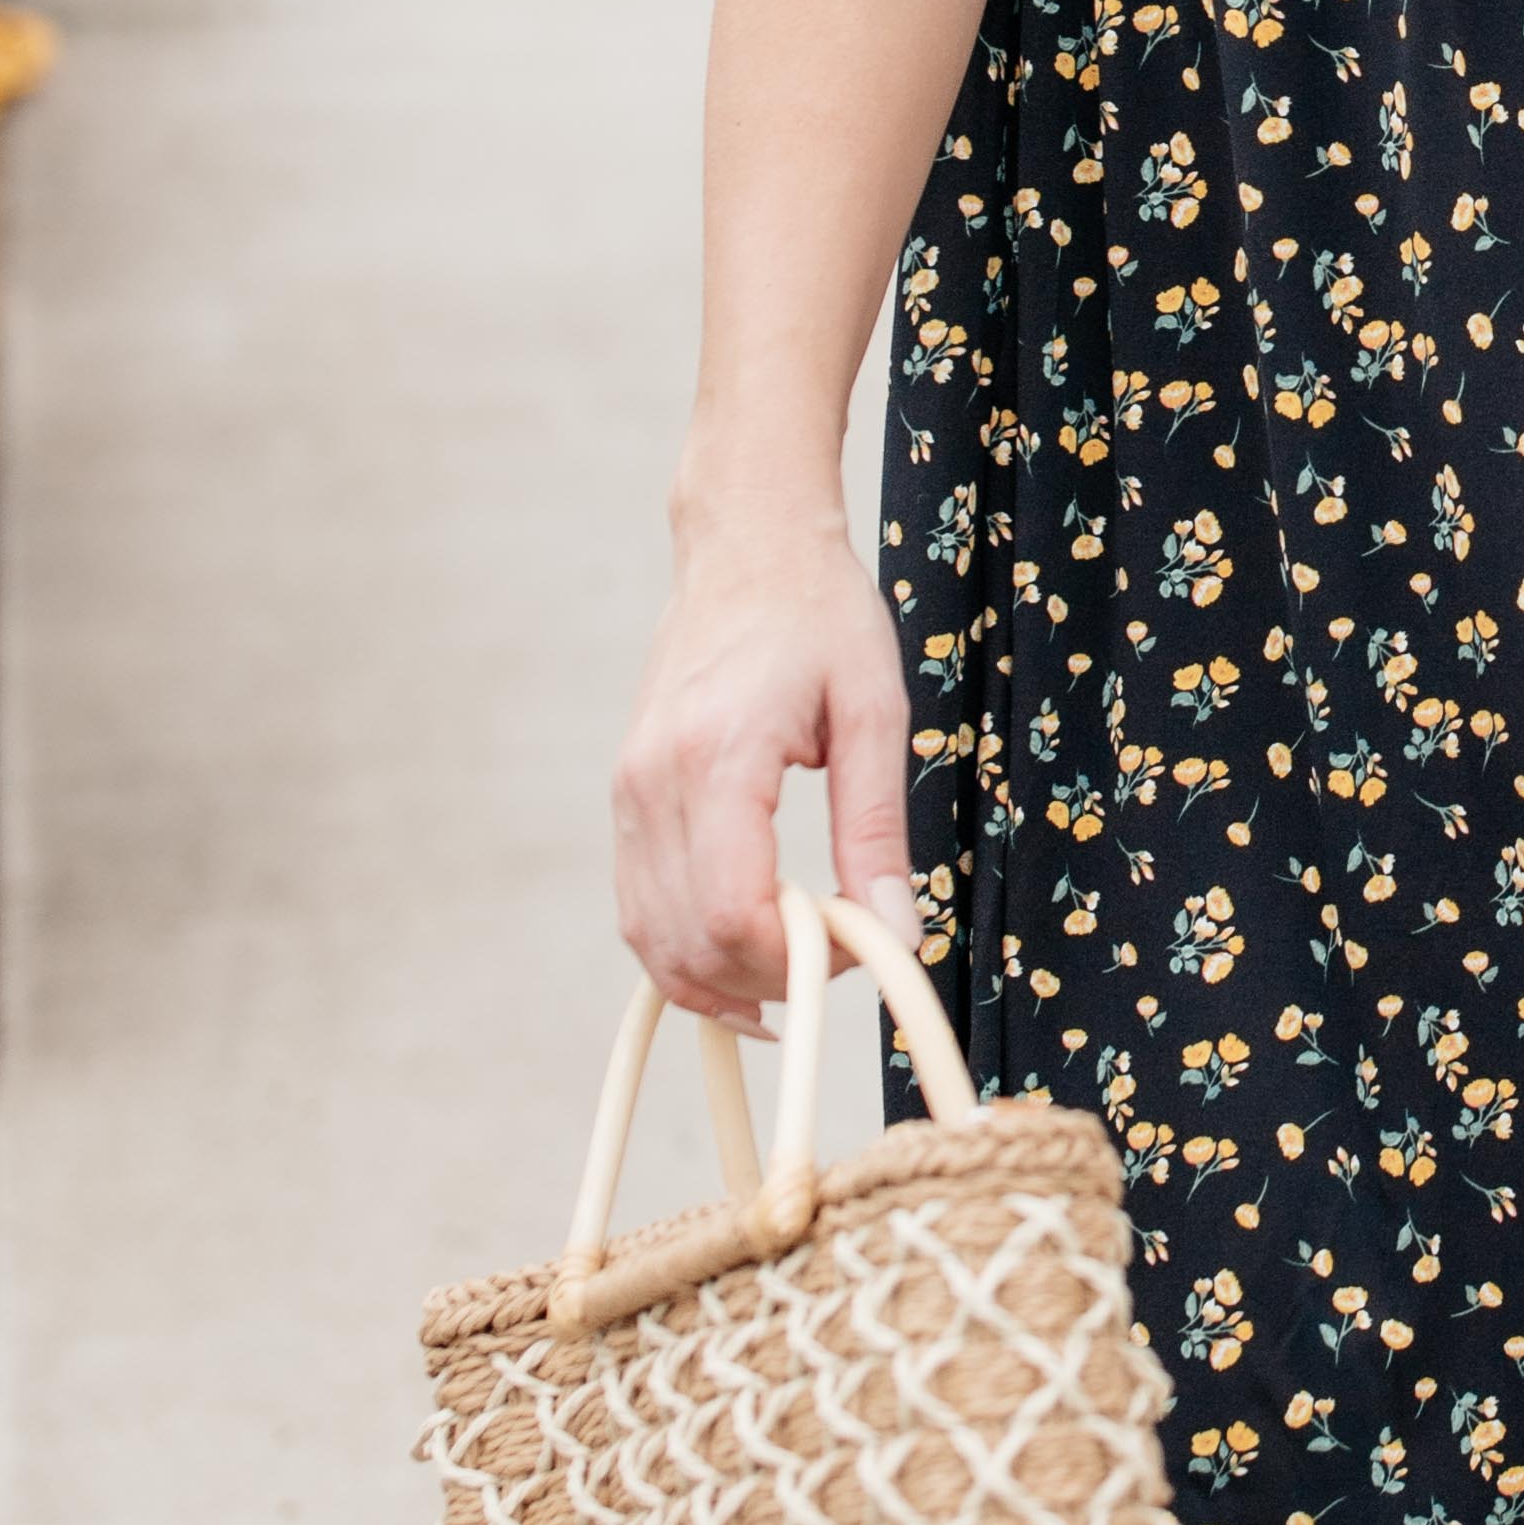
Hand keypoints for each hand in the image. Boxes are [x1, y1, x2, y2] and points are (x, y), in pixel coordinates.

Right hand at [611, 504, 916, 1020]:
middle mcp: (652, 782)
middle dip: (768, 977)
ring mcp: (627, 790)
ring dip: (723, 979)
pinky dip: (686, 950)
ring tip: (801, 971)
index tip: (860, 948)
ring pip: (651, 937)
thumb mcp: (875, 712)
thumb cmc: (820, 614)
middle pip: (688, 940)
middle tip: (843, 958)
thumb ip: (877, 830)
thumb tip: (898, 931)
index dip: (797, 959)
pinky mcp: (625, 794)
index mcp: (716, 758)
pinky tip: (748, 956)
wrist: (746, 545)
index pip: (733, 911)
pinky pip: (639, 905)